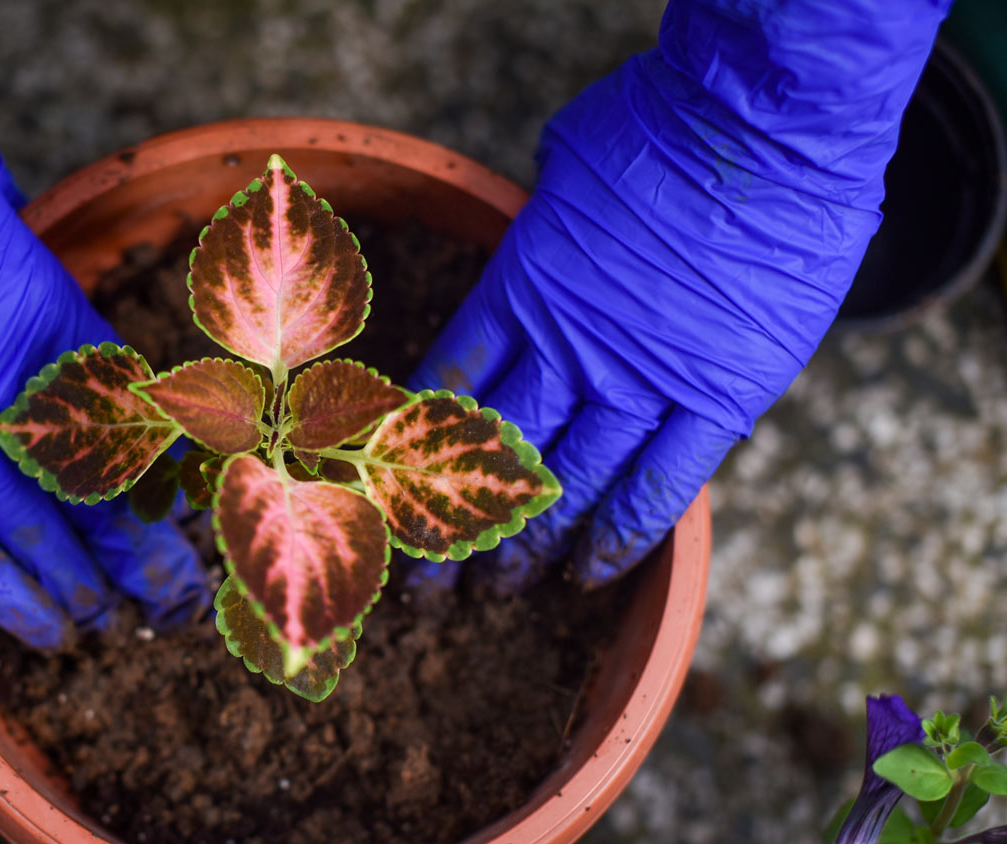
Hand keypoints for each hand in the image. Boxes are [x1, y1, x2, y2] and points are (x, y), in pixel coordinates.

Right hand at [0, 3, 208, 646]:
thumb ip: (5, 227)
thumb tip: (3, 222)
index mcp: (53, 315)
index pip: (132, 413)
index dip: (161, 466)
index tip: (182, 501)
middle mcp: (20, 389)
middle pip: (102, 487)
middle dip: (143, 551)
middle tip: (174, 599)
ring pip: (38, 533)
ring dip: (81, 586)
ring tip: (112, 625)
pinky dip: (2, 595)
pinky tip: (42, 631)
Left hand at [409, 0, 950, 591]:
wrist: (772, 126)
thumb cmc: (666, 121)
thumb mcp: (567, 156)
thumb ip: (535, 213)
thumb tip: (522, 225)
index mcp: (522, 286)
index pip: (450, 380)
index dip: (413, 444)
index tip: (388, 488)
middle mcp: (571, 347)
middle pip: (493, 452)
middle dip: (453, 524)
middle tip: (428, 581)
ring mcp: (643, 381)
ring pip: (569, 485)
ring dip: (529, 547)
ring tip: (497, 591)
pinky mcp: (716, 401)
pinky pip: (659, 488)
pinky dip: (621, 537)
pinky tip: (588, 577)